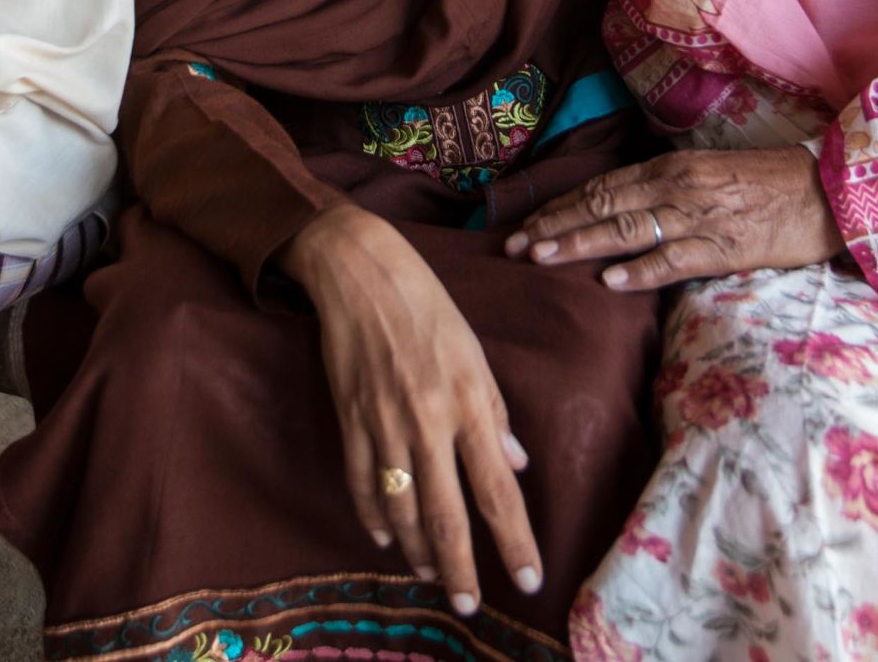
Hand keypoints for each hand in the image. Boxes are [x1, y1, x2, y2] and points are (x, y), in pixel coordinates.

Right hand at [279, 205, 540, 616]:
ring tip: (432, 575)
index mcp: (466, 403)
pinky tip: (388, 536)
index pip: (496, 489)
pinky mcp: (349, 420)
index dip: (514, 540)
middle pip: (445, 514)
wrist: (359, 272)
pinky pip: (362, 482)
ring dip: (418, 550)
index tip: (529, 579)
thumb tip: (514, 466)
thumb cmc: (428, 306)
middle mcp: (425, 421)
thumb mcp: (475, 353)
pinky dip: (374, 515)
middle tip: (469, 605)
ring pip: (400, 508)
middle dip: (460, 568)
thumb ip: (493, 413)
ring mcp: (382, 424)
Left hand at [506, 148, 841, 288]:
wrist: (829, 191)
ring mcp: (701, 218)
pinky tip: (611, 281)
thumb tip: (625, 206)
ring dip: (580, 244)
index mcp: (672, 168)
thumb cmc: (769, 185)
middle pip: (604, 206)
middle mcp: (678, 187)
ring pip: (628, 230)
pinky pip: (676, 259)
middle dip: (556, 225)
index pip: (603, 187)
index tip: (525, 222)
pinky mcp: (727, 248)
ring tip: (542, 257)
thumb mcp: (710, 174)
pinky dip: (641, 270)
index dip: (562, 205)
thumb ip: (667, 188)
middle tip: (513, 245)